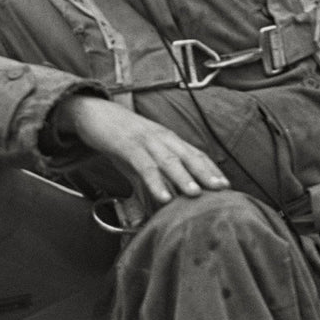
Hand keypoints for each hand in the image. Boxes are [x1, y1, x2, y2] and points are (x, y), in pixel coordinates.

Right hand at [55, 94, 229, 204]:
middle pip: (188, 156)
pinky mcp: (127, 145)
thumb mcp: (139, 160)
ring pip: (169, 160)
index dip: (211, 169)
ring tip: (196, 194)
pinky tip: (163, 196)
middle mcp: (162, 138)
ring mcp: (145, 141)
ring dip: (183, 177)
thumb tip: (159, 206)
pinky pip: (144, 165)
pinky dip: (155, 181)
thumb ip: (150, 181)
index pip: (195, 153)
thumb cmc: (120, 139)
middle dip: (206, 173)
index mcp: (168, 140)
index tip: (226, 185)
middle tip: (222, 189)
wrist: (93, 113)